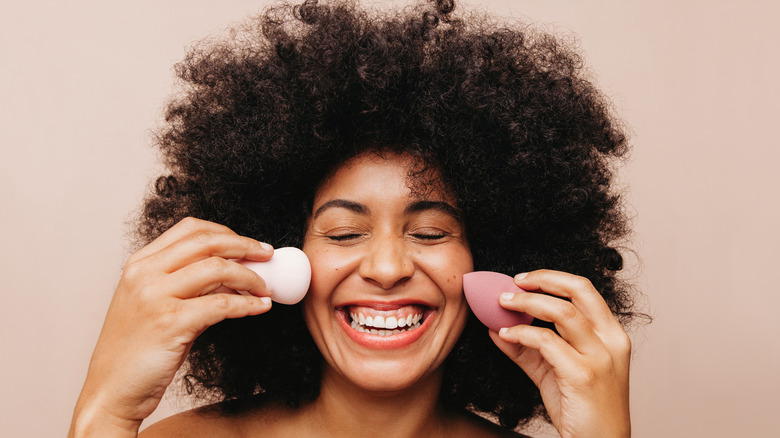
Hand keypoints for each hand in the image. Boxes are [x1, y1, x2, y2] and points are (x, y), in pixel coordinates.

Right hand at [69, 218, 273, 436]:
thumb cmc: (137, 351)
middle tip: (268, 256)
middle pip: (206, 242)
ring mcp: (155, 297)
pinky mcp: (170, 323)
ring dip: (251, 276)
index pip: (189, 229)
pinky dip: (248, 303)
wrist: (111, 391)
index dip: (226, 233)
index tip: (249, 245)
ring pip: (218, 268)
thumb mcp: (154, 305)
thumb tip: (234, 273)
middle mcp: (144, 274)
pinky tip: (260, 307)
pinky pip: (222, 304)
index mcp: (139, 264)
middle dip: (245, 246)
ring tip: (266, 288)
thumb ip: (186, 284)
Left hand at [489, 270, 630, 437]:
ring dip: (526, 303)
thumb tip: (497, 327)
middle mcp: (611, 341)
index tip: (523, 279)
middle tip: (513, 284)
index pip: (585, 291)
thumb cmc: (581, 410)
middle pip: (579, 290)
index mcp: (611, 335)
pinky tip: (505, 334)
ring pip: (562, 312)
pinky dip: (522, 333)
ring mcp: (600, 358)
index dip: (552, 279)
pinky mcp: (583, 375)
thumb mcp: (553, 372)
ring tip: (502, 304)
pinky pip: (547, 342)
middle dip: (543, 279)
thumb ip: (528, 349)